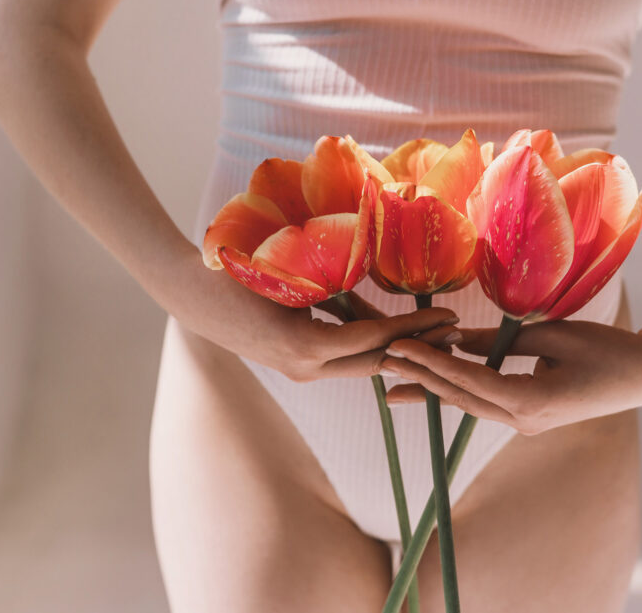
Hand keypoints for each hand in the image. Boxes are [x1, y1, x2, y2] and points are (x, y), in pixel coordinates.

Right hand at [168, 246, 460, 381]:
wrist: (188, 294)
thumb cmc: (235, 273)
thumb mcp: (287, 274)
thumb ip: (331, 282)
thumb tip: (378, 271)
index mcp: (307, 347)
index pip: (375, 339)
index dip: (415, 328)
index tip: (448, 315)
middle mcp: (307, 368)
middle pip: (375, 361)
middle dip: (417, 347)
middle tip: (453, 331)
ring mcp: (300, 371)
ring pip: (360, 361)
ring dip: (396, 346)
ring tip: (433, 330)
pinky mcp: (295, 364)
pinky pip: (341, 355)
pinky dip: (368, 342)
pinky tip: (391, 328)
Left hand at [379, 318, 641, 434]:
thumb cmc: (605, 348)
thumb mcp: (550, 334)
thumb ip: (500, 340)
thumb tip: (454, 337)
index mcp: (532, 401)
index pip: (470, 382)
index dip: (433, 363)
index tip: (402, 347)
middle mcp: (525, 420)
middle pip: (462, 398)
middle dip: (421, 379)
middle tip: (382, 363)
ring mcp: (528, 424)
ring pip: (470, 405)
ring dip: (432, 390)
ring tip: (392, 383)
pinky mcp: (530, 418)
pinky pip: (485, 403)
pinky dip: (457, 391)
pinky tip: (430, 385)